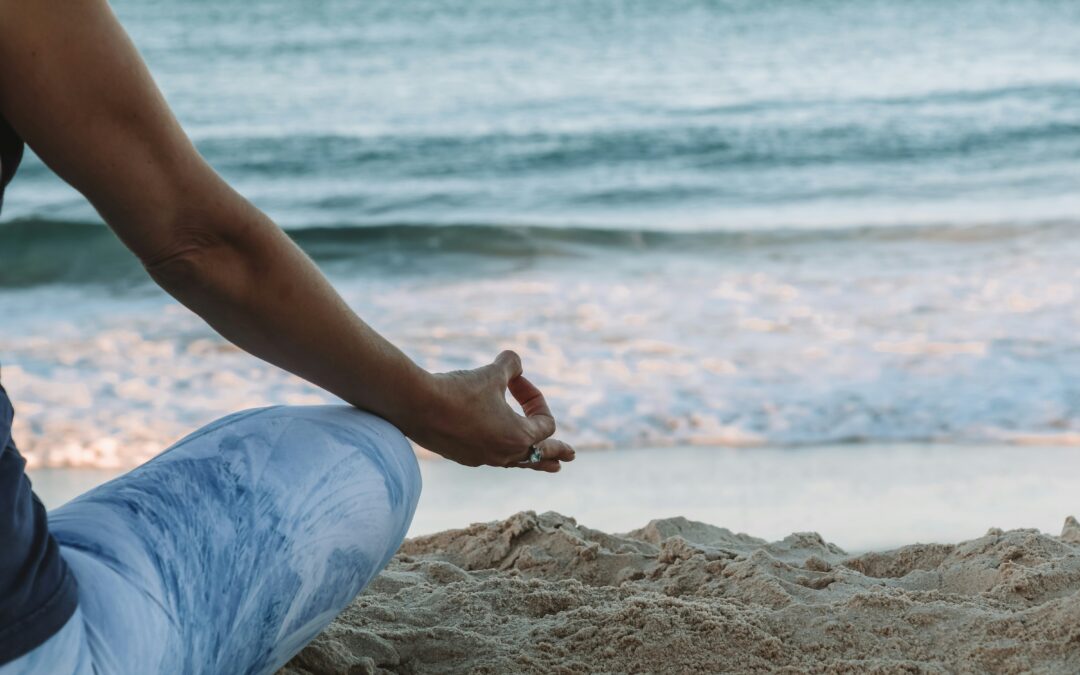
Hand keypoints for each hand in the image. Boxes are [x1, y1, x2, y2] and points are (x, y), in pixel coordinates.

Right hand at [401, 351, 575, 472]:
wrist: (417, 406)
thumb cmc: (459, 390)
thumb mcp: (491, 372)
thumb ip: (511, 365)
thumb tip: (516, 362)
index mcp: (519, 437)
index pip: (545, 422)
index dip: (536, 398)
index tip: (516, 380)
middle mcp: (504, 454)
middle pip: (539, 455)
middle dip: (556, 452)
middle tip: (570, 456)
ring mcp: (483, 458)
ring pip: (516, 462)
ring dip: (533, 460)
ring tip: (550, 466)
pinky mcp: (463, 456)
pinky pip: (492, 457)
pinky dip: (502, 452)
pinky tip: (500, 451)